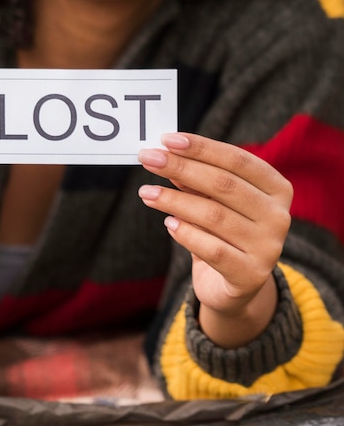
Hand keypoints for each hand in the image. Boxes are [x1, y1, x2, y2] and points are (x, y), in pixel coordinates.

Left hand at [138, 133, 292, 347]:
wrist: (237, 285)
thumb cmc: (223, 232)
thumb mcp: (213, 201)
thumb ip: (196, 179)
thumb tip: (165, 154)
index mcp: (276, 188)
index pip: (237, 160)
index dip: (201, 147)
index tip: (166, 139)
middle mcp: (279, 216)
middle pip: (223, 184)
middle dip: (181, 168)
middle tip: (147, 158)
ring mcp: (268, 247)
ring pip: (214, 216)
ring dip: (173, 200)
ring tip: (146, 192)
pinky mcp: (251, 275)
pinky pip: (212, 249)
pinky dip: (186, 233)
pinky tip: (168, 224)